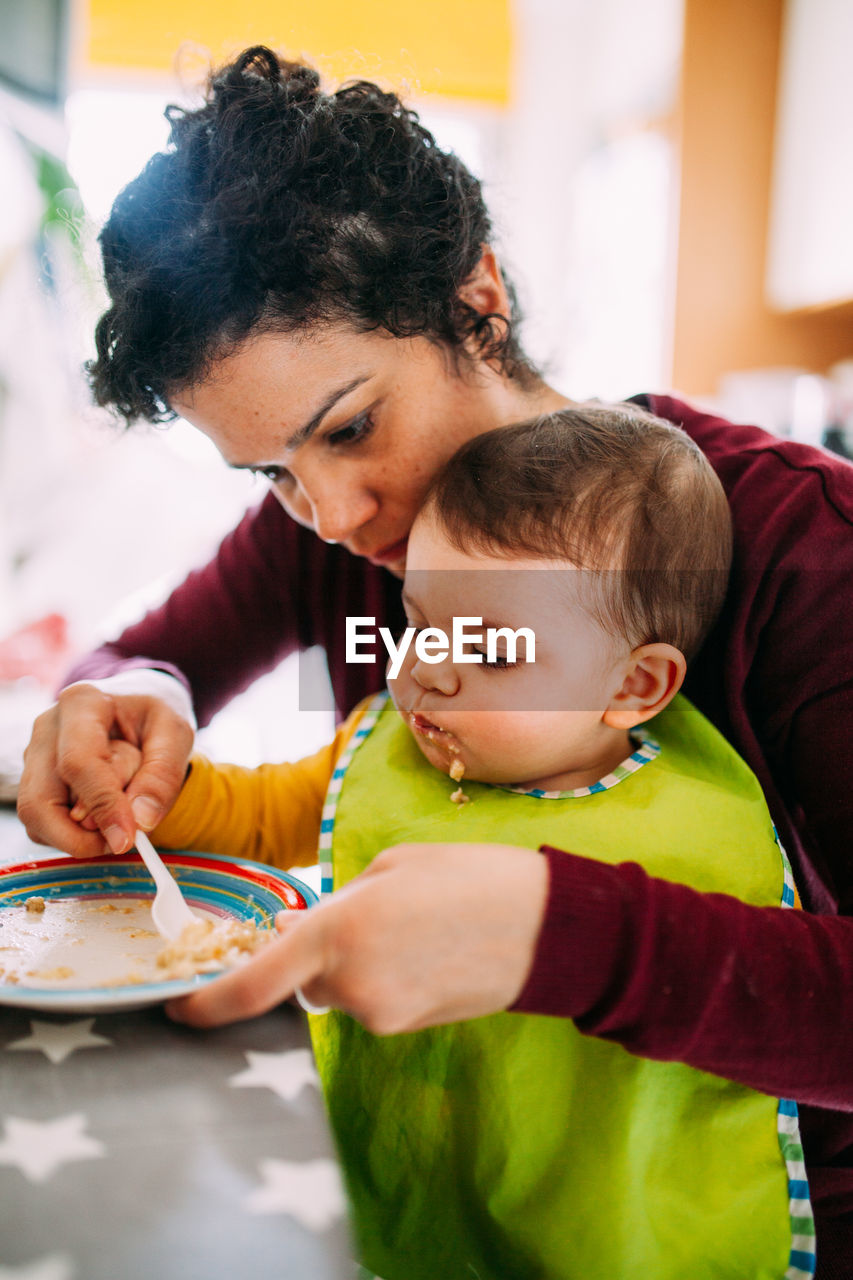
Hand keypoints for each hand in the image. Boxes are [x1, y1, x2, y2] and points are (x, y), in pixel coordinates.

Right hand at [17, 683, 193, 857]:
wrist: (134, 713)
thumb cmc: (153, 721)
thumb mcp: (175, 735)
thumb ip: (163, 776)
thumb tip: (141, 820)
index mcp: (82, 704)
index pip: (79, 763)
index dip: (102, 806)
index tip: (127, 838)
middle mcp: (47, 728)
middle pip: (41, 800)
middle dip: (81, 835)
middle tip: (122, 841)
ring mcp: (34, 756)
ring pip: (37, 817)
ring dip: (79, 835)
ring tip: (119, 820)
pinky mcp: (33, 781)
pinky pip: (41, 825)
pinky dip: (73, 833)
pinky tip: (103, 815)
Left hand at [166, 841, 549, 1031]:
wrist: (546, 926)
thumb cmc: (470, 877)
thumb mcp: (391, 867)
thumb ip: (339, 904)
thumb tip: (310, 936)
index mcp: (338, 928)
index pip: (255, 983)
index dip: (209, 1004)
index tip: (180, 1009)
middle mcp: (350, 982)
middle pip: (306, 979)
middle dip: (321, 953)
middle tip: (374, 915)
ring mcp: (381, 1013)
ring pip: (342, 991)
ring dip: (357, 964)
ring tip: (415, 928)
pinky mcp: (408, 1028)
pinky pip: (374, 1003)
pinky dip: (386, 979)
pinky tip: (428, 952)